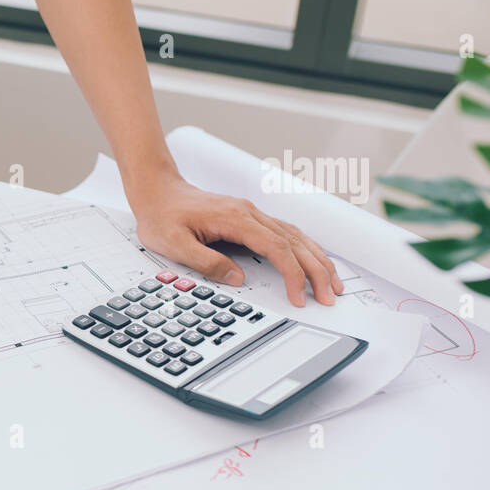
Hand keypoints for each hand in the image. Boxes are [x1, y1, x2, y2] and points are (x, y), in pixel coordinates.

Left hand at [128, 175, 342, 306]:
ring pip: (296, 236)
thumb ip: (207, 262)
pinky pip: (286, 232)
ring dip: (317, 259)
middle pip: (295, 242)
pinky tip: (313, 258)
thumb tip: (237, 279)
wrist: (157, 192)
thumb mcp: (174, 245)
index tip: (298, 297)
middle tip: (328, 296)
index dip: (293, 274)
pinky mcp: (249, 218)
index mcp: (236, 219)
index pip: (276, 248)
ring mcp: (252, 214)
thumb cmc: (162, 216)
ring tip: (332, 282)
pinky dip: (304, 248)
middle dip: (316, 271)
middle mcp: (250, 213)